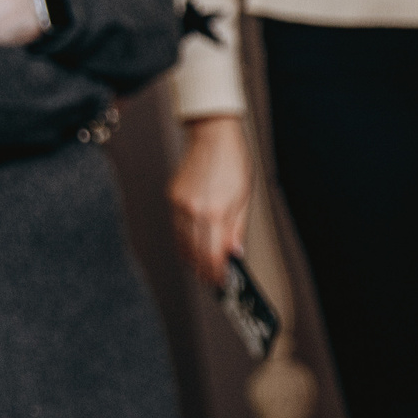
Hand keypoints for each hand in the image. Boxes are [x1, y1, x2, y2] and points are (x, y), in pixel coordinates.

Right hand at [168, 116, 252, 287]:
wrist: (212, 136)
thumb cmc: (233, 162)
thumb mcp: (244, 198)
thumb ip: (237, 228)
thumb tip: (234, 253)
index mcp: (215, 212)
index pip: (213, 254)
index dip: (216, 272)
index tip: (221, 282)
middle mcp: (193, 210)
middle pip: (195, 252)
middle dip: (204, 270)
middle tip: (212, 281)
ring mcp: (179, 204)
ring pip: (182, 242)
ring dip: (192, 260)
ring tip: (203, 270)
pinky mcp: (172, 198)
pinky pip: (177, 228)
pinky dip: (184, 242)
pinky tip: (192, 249)